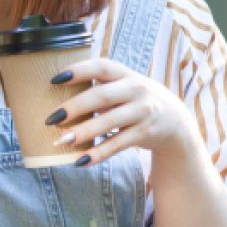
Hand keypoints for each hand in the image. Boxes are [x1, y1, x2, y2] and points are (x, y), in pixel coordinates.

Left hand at [48, 58, 199, 165]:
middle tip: (51, 119)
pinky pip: (118, 144)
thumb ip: (100, 88)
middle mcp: (136, 90)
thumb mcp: (124, 87)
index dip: (78, 71)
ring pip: (109, 122)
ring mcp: (142, 112)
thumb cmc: (136, 101)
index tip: (54, 79)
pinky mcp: (145, 133)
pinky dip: (99, 153)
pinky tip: (80, 160)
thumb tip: (58, 99)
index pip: (101, 66)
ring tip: (60, 141)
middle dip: (74, 107)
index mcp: (125, 74)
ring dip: (83, 132)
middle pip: (102, 96)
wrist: (176, 122)